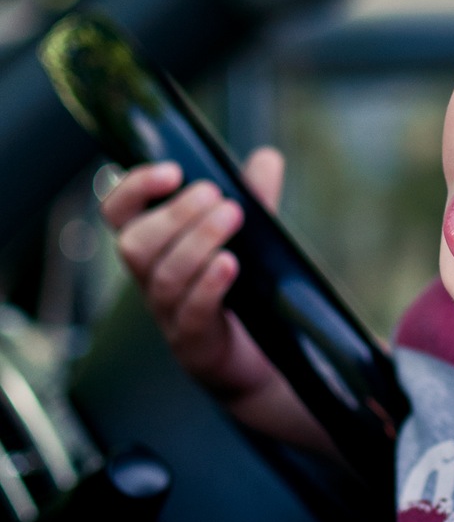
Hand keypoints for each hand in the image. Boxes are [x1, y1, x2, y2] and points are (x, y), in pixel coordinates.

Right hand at [100, 148, 284, 399]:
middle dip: (175, 214)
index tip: (172, 171)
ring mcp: (170, 316)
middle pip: (135, 244)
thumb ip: (256, 200)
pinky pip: (191, 313)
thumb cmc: (243, 296)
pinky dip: (209, 285)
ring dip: (197, 241)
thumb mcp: (249, 241)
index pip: (118, 213)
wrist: (262, 364)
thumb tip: (267, 157)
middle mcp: (152, 281)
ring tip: (233, 216)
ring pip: (164, 277)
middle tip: (216, 195)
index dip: (134, 189)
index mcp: (156, 249)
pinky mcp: (196, 344)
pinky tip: (230, 264)